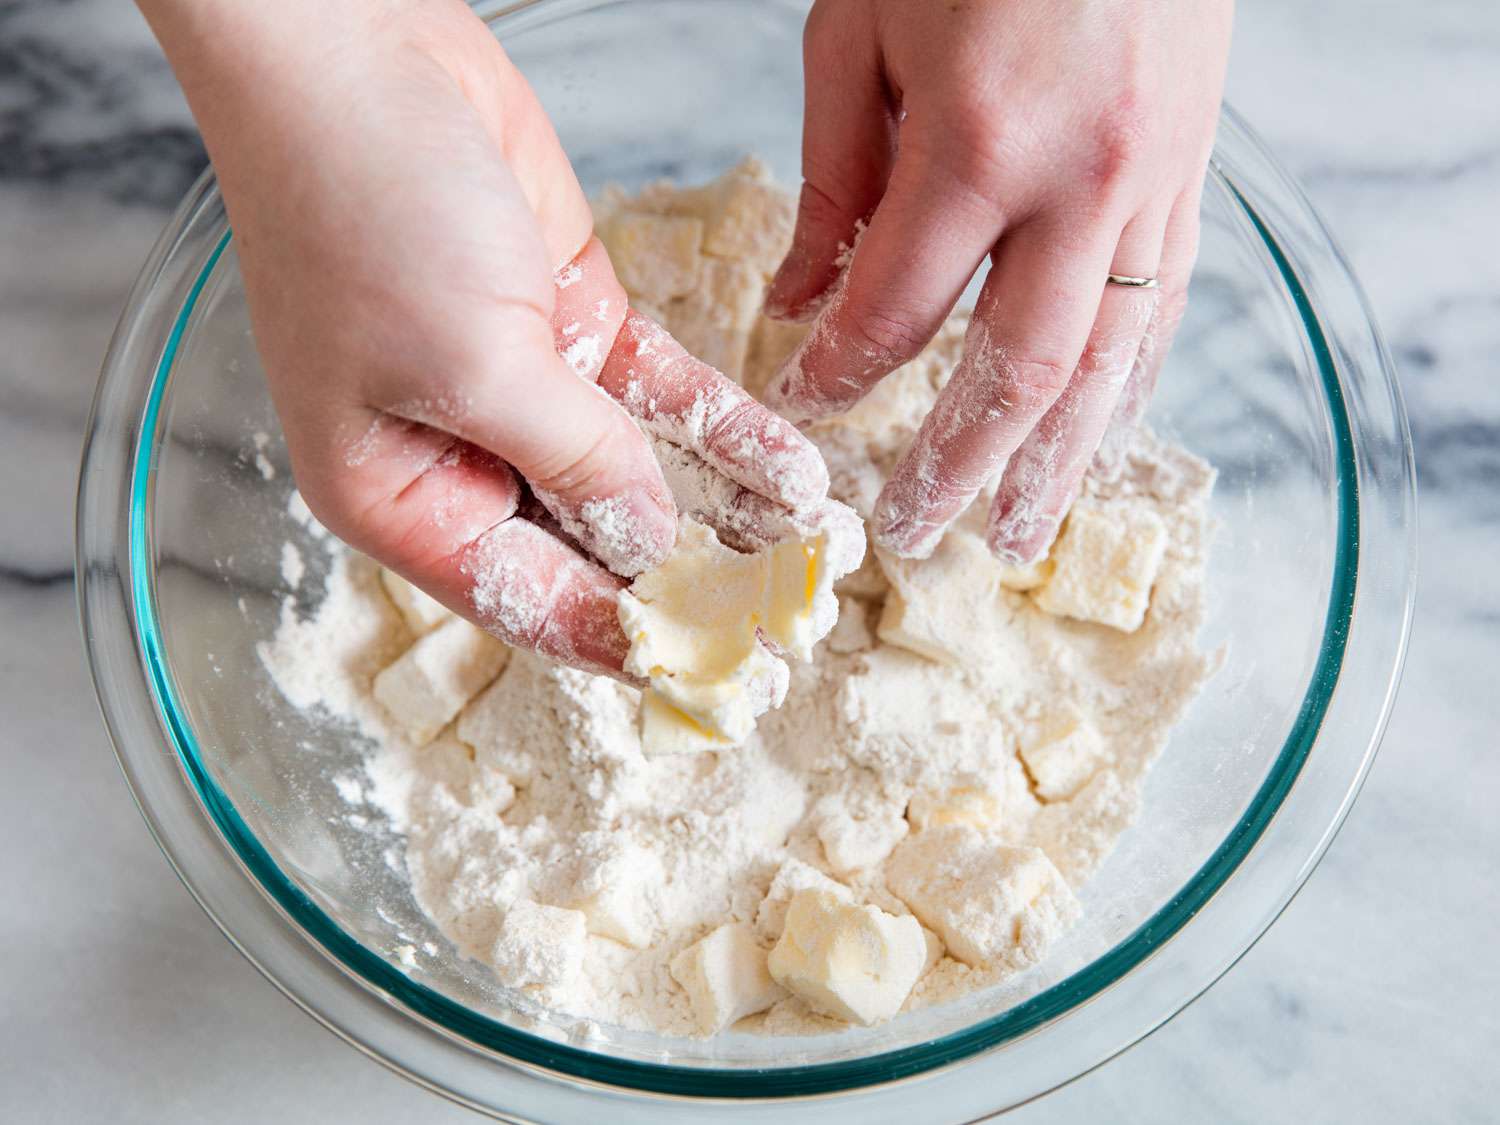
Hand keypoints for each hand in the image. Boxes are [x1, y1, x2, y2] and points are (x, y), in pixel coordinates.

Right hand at [141, 0, 827, 675]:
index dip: (620, 642)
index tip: (712, 675)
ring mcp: (523, 387)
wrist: (356, 50)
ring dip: (721, 510)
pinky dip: (724, 428)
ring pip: (639, 473)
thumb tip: (652, 544)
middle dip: (685, 582)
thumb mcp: (474, 366)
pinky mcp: (574, 321)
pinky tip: (790, 468)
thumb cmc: (364, 211)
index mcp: (400, 499)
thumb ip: (575, 464)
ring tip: (807, 551)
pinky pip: (661, 395)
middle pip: (590, 547)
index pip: (526, 602)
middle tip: (780, 620)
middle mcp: (462, 455)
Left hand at [763, 0, 1230, 562]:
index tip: (807, 406)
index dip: (840, 373)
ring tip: (1017, 532)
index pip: (895, 313)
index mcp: (979, 143)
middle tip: (913, 530)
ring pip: (1104, 363)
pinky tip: (1098, 435)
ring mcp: (1150, 186)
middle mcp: (1079, 184)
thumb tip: (807, 298)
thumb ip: (835, 179)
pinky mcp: (1190, 175)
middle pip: (1013, 372)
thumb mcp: (860, 31)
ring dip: (1057, 460)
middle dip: (955, 463)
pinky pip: (1161, 307)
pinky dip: (1124, 384)